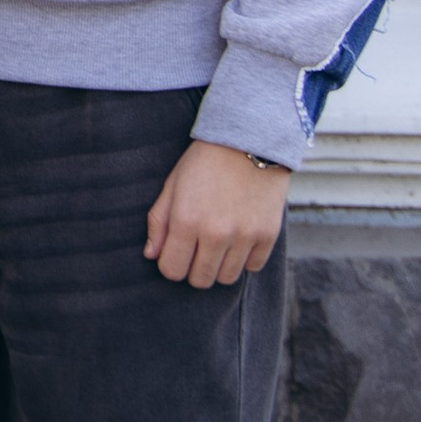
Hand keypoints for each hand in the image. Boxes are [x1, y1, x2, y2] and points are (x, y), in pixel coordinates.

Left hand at [144, 138, 288, 288]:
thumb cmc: (203, 163)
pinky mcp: (268, 236)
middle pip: (200, 280)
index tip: (176, 252)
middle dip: (194, 269)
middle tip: (197, 249)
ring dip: (219, 266)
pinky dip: (244, 259)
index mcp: (186, 222)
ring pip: (227, 278)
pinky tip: (239, 239)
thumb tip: (152, 256)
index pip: (172, 270)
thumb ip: (158, 223)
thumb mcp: (172, 186)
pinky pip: (253, 267)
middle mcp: (216, 234)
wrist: (249, 141)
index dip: (171, 264)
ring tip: (218, 243)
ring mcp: (245, 237)